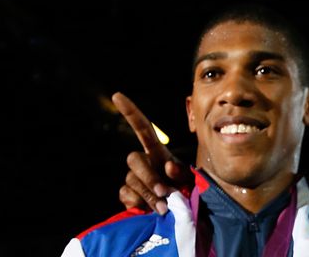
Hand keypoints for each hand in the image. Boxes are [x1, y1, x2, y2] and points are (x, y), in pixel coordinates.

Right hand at [113, 92, 192, 214]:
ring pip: (131, 180)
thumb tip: (166, 166)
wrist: (184, 212)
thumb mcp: (190, 178)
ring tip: (164, 206)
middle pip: (133, 159)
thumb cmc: (188, 190)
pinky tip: (148, 209)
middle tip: (165, 193)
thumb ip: (181, 171)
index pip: (143, 128)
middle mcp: (143, 162)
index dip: (131, 112)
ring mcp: (133, 178)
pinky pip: (125, 194)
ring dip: (148, 194)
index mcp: (158, 153)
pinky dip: (138, 202)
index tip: (117, 95)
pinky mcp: (128, 195)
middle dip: (149, 177)